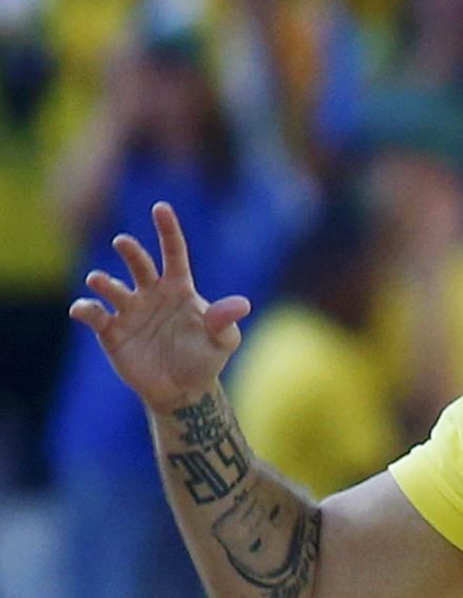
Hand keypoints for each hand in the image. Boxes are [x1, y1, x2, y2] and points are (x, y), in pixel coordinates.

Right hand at [68, 202, 253, 413]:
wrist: (182, 390)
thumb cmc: (204, 359)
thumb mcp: (223, 342)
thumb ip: (226, 322)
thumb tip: (241, 304)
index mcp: (179, 289)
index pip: (173, 253)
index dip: (168, 231)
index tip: (160, 207)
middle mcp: (150, 293)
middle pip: (138, 264)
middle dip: (130, 251)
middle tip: (123, 242)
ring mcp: (129, 310)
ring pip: (111, 287)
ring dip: (103, 281)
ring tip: (99, 281)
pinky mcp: (111, 330)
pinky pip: (93, 314)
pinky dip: (85, 309)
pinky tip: (84, 309)